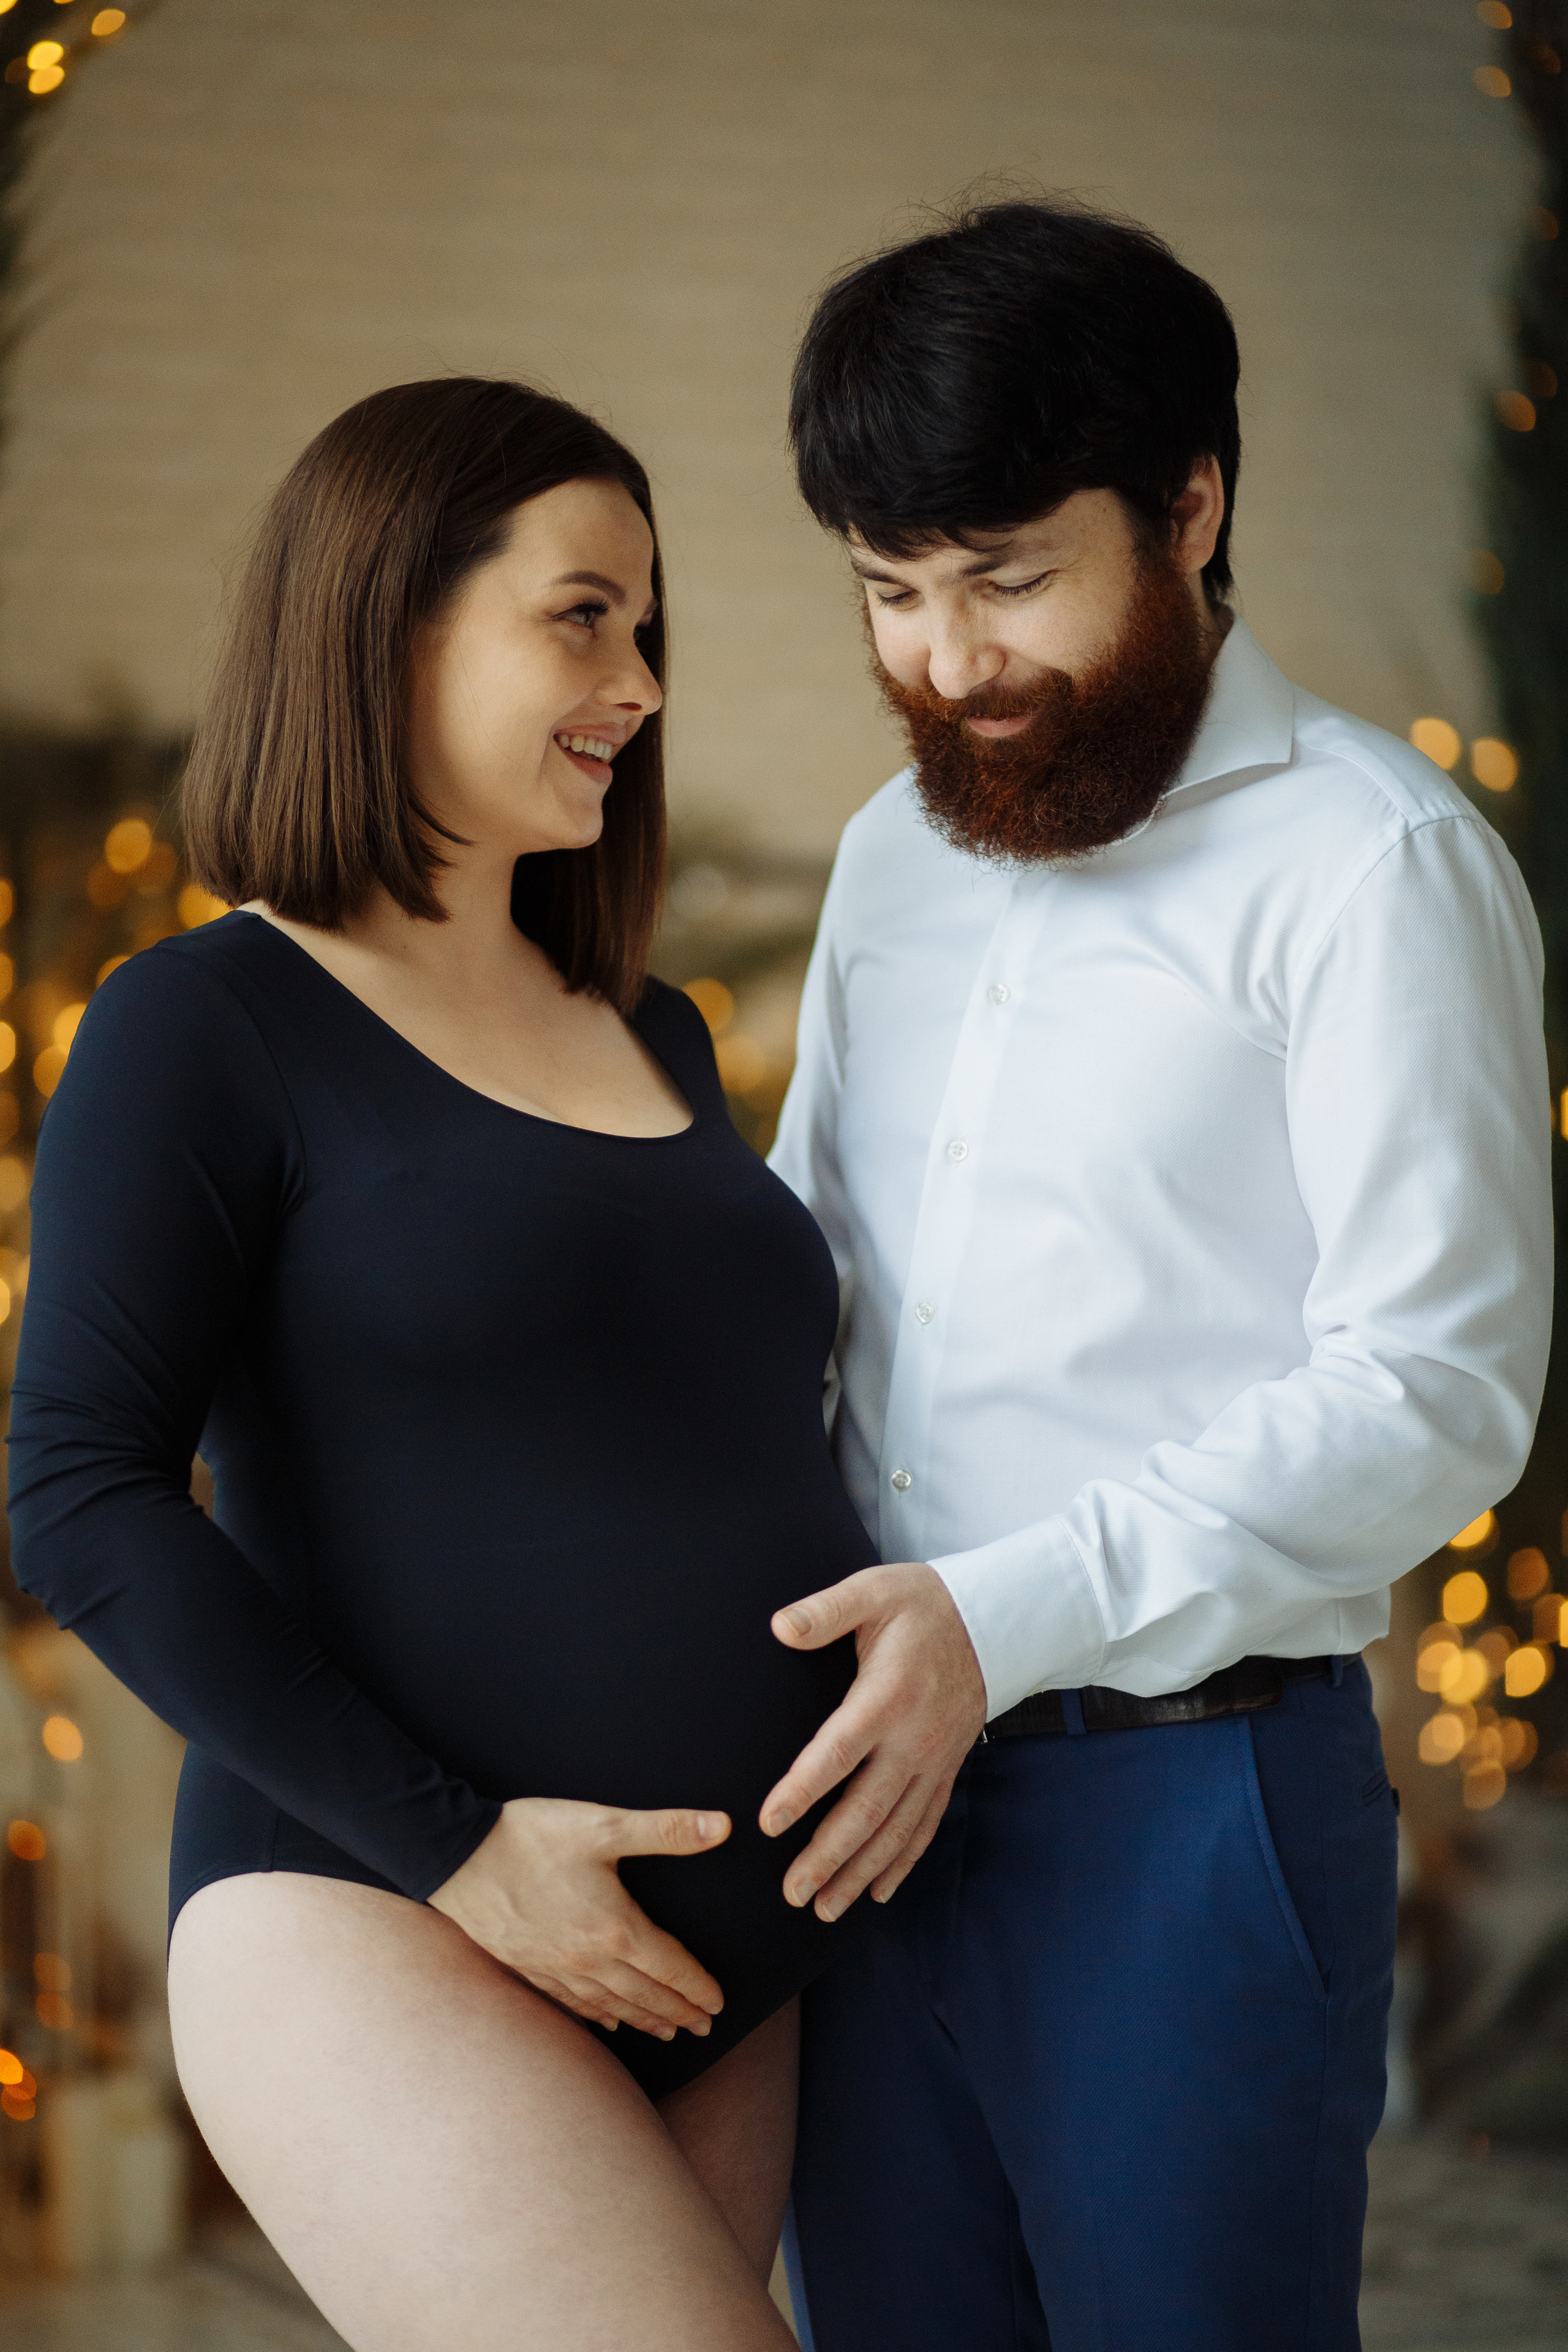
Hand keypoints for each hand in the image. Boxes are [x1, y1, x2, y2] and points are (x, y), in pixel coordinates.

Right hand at [428, 1796, 728, 2040]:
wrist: (455, 1855)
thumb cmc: (530, 1837)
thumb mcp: (603, 1824)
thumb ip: (666, 1830)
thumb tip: (723, 1826)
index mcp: (614, 1928)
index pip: (669, 1967)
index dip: (697, 1986)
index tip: (717, 2004)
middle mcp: (587, 1959)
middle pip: (644, 1995)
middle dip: (678, 2012)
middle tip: (704, 2028)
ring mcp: (554, 1969)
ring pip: (610, 2005)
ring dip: (643, 2020)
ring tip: (666, 2033)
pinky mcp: (526, 1967)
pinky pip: (570, 2003)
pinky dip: (595, 2016)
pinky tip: (606, 2023)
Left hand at [760, 1562, 985, 1920]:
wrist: (995, 1620)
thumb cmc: (923, 1604)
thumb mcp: (873, 1591)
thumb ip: (825, 1611)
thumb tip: (780, 1626)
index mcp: (886, 1697)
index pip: (837, 1753)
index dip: (802, 1790)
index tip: (769, 1823)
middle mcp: (912, 1739)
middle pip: (866, 1810)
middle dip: (828, 1857)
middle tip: (792, 1893)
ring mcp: (934, 1761)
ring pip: (895, 1830)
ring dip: (860, 1873)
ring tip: (824, 1909)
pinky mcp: (946, 1769)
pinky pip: (924, 1825)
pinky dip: (902, 1862)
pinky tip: (879, 1892)